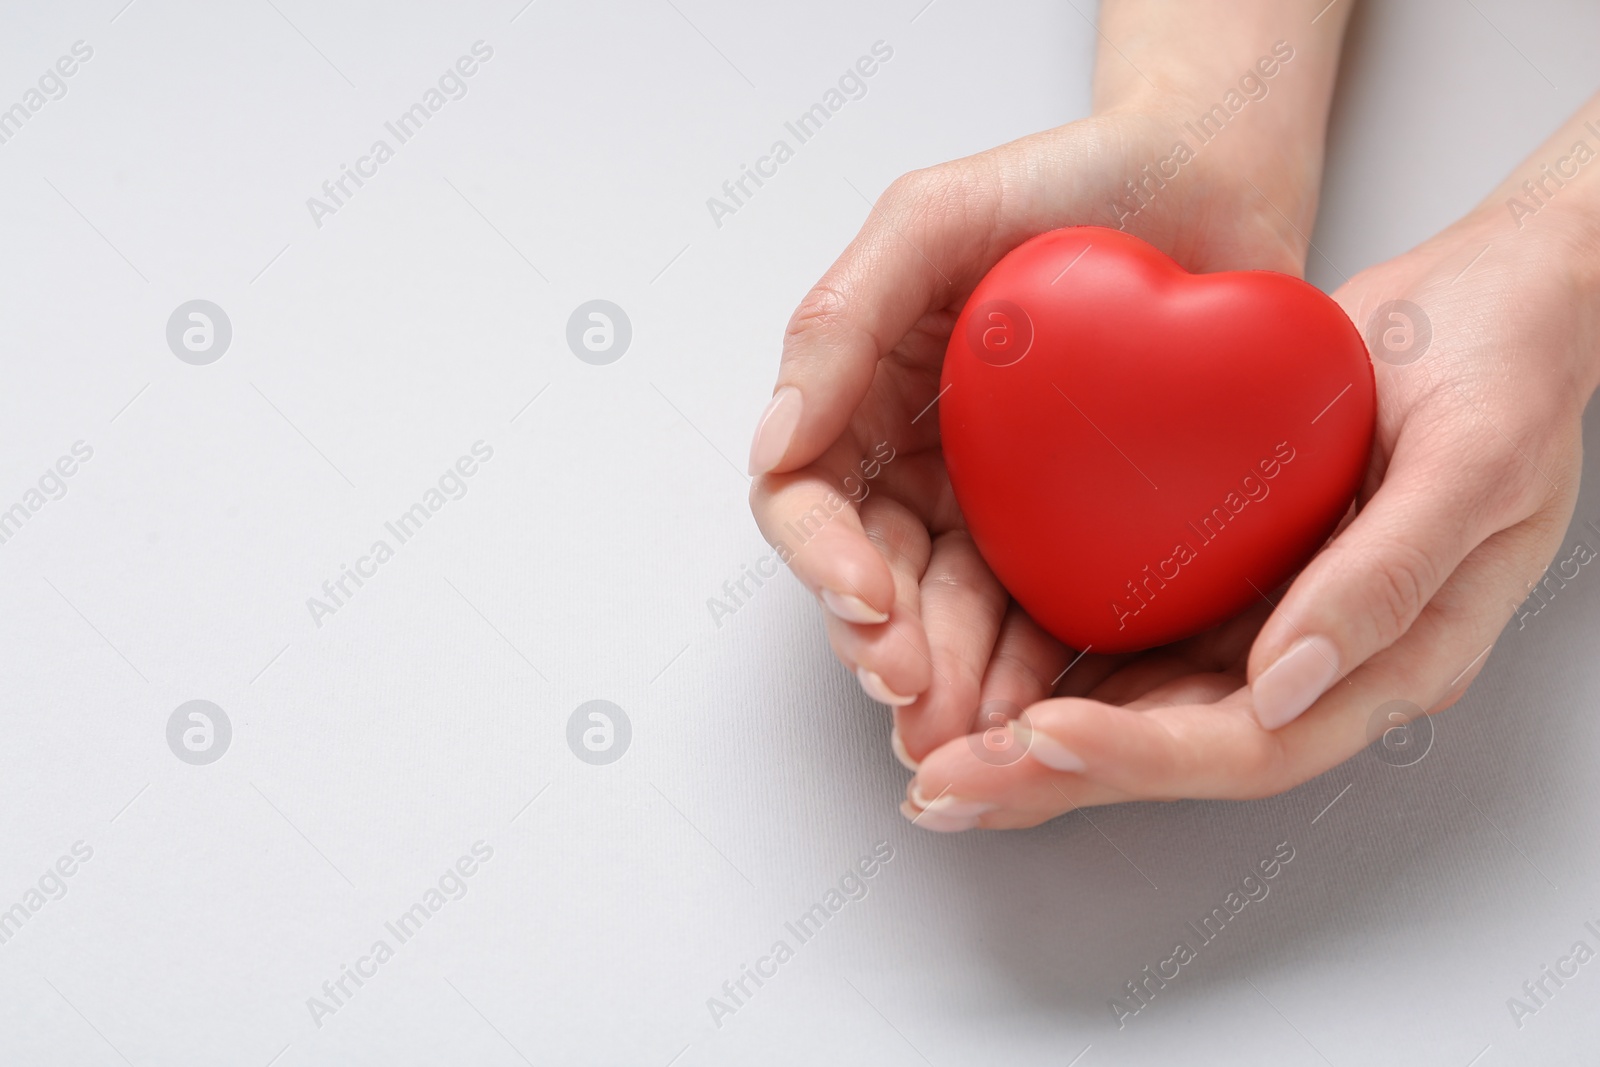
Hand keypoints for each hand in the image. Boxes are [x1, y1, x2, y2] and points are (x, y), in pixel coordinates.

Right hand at [747, 101, 1322, 769]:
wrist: (1212, 178)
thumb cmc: (1066, 181)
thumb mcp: (931, 220)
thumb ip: (840, 318)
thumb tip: (771, 443)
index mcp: (866, 398)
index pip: (808, 499)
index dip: (822, 562)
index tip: (867, 604)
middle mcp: (919, 463)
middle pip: (875, 580)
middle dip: (888, 650)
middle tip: (919, 705)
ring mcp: (998, 504)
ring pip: (951, 617)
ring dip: (952, 683)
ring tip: (975, 736)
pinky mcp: (1078, 532)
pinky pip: (1044, 613)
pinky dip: (1036, 668)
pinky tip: (1046, 711)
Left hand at [903, 206, 1596, 830]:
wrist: (1499, 302)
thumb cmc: (1512, 373)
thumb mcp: (1473, 462)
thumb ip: (1387, 579)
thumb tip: (1287, 683)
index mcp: (1391, 660)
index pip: (1250, 743)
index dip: (1142, 753)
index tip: (1041, 733)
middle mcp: (1317, 662)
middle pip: (1173, 750)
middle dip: (1054, 775)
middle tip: (942, 784)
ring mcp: (1267, 622)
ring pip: (1138, 710)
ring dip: (1036, 743)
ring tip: (936, 757)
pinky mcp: (1228, 575)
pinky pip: (1133, 640)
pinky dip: (1054, 664)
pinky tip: (979, 669)